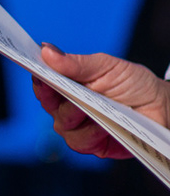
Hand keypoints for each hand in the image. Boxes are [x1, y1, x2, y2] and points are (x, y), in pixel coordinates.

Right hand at [34, 43, 169, 158]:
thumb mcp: (106, 66)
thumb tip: (46, 50)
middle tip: (68, 92)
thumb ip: (76, 63)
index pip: (44, 83)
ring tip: (89, 110)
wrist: (163, 107)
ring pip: (61, 126)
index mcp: (68, 84)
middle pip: (49, 106)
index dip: (39, 80)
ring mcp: (80, 127)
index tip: (38, 74)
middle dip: (56, 99)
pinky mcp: (93, 145)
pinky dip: (88, 134)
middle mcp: (70, 106)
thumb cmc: (135, 84)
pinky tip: (100, 127)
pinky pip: (79, 143)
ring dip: (73, 117)